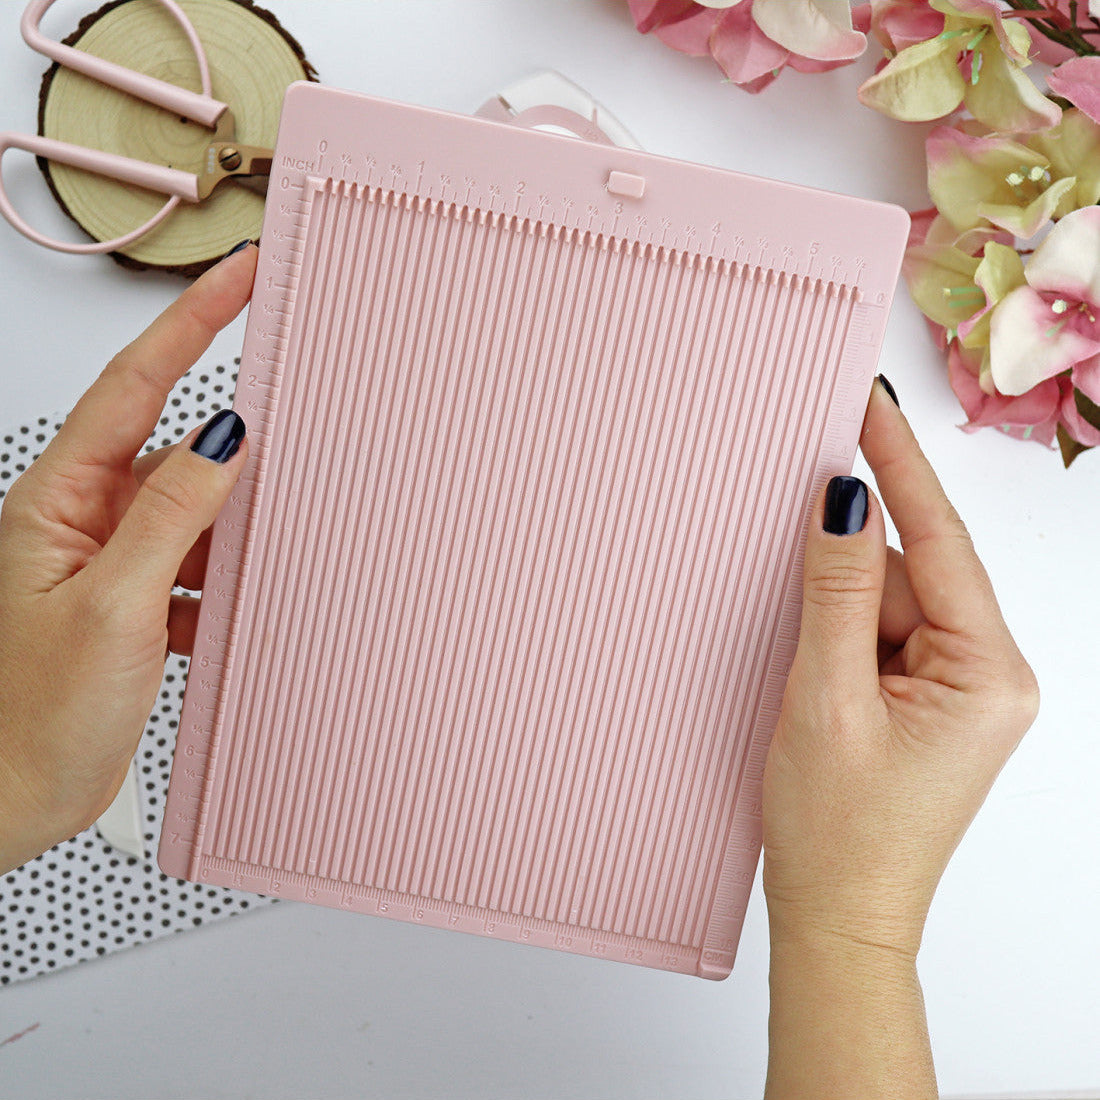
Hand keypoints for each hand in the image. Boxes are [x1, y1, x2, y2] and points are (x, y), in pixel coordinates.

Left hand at [0, 244, 257, 873]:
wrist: (10, 801)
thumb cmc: (30, 717)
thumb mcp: (113, 606)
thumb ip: (170, 514)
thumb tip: (222, 438)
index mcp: (58, 500)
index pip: (136, 384)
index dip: (193, 321)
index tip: (239, 274)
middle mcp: (83, 519)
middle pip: (174, 446)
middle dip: (232, 437)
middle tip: (291, 413)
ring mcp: (112, 561)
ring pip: (193, 511)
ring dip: (229, 527)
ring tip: (242, 561)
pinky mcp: (136, 600)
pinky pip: (196, 562)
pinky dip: (222, 578)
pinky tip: (225, 606)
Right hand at [762, 377, 1038, 1098]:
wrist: (838, 915)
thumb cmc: (839, 831)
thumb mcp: (826, 698)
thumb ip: (837, 590)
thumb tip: (845, 500)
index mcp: (987, 673)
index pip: (943, 541)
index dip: (900, 467)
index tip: (871, 405)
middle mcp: (988, 674)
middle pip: (912, 572)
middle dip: (848, 568)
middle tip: (802, 565)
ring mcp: (958, 688)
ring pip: (890, 602)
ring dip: (836, 611)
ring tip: (805, 673)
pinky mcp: (926, 700)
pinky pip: (882, 634)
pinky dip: (840, 632)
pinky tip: (811, 664)